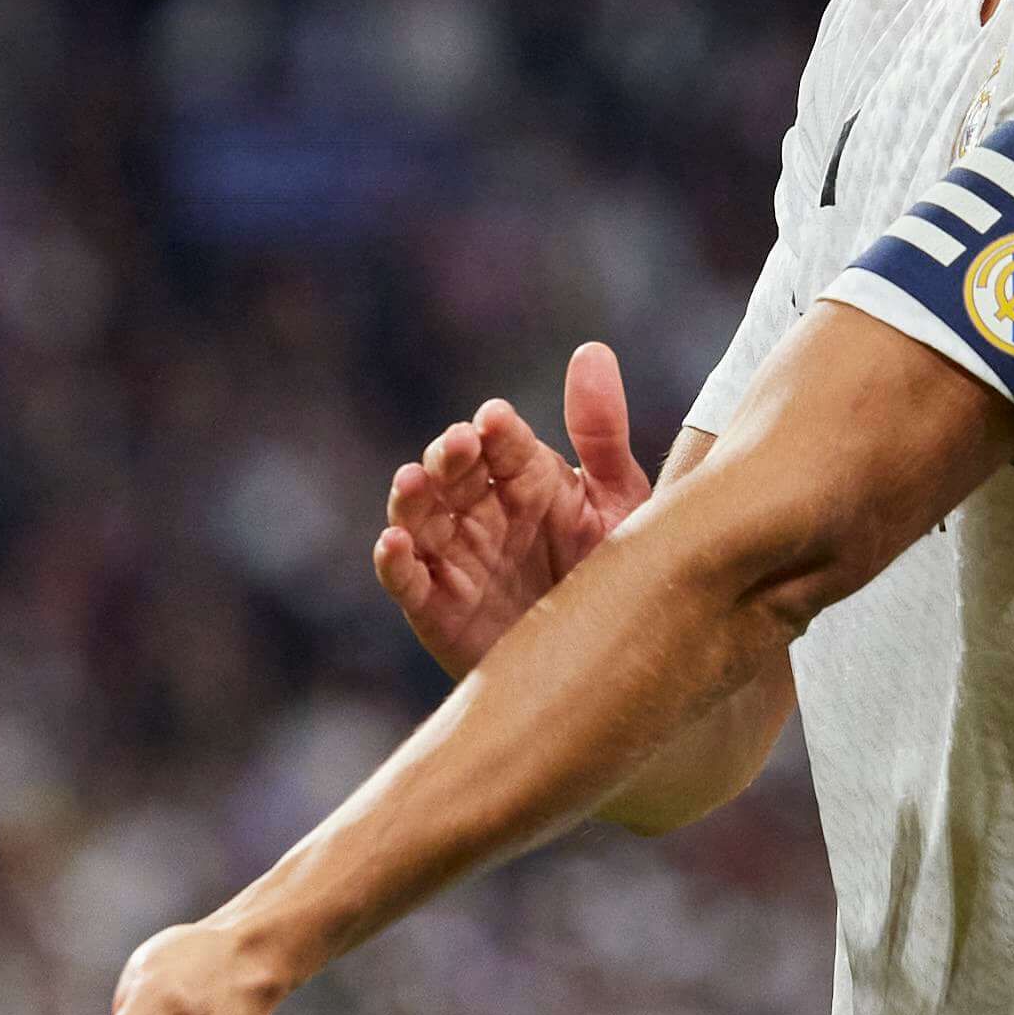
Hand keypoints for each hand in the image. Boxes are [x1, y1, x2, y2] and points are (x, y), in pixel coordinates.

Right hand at [374, 339, 651, 677]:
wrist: (616, 664)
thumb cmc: (615, 576)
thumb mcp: (618, 502)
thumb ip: (601, 432)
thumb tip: (590, 350)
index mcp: (529, 481)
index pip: (506, 446)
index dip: (499, 433)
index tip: (496, 421)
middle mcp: (487, 514)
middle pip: (456, 476)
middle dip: (452, 457)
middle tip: (461, 445)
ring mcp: (459, 560)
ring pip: (422, 521)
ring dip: (412, 500)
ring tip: (413, 481)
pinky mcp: (439, 611)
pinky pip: (410, 584)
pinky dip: (395, 565)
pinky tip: (394, 545)